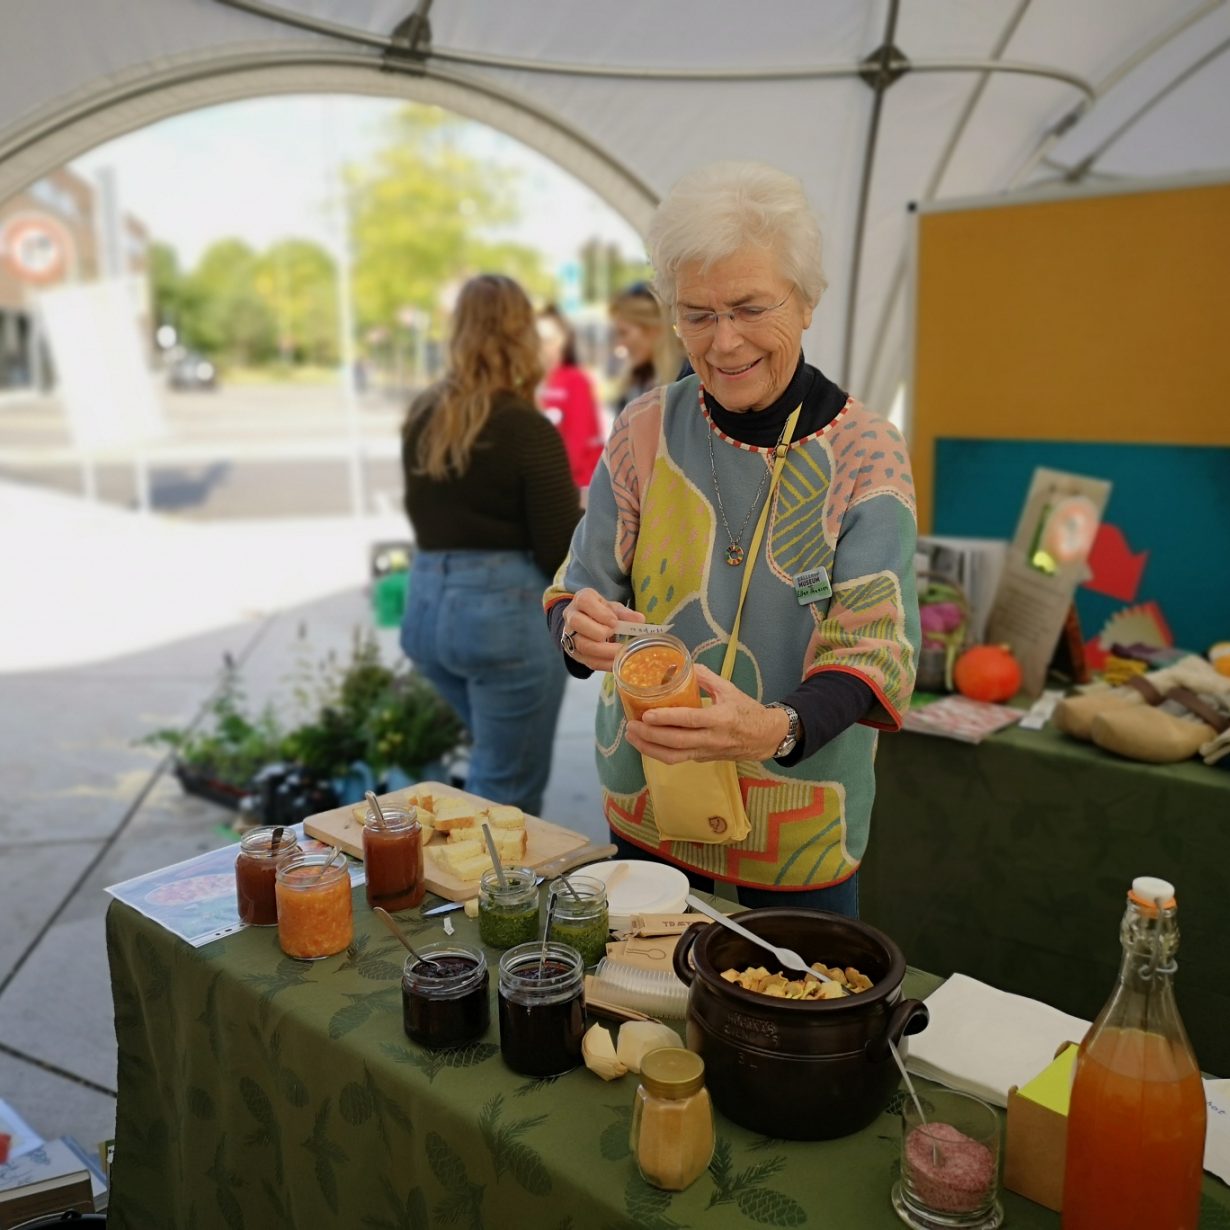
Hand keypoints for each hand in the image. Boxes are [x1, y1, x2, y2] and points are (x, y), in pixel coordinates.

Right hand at [559, 588, 643, 670]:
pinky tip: (618, 663)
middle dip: (598, 631)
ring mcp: (570, 636)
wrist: (587, 624)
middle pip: (577, 623)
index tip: (614, 622)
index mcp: (581, 600)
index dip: (599, 612)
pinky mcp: (576, 654)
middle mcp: (571, 616)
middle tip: (614, 634)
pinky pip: (588, 661)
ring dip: (603, 651)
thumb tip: (640, 620)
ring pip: (582, 645)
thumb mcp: (613, 608)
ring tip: (621, 652)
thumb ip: (625, 614)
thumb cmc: (601, 613)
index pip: (585, 601)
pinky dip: (605, 664)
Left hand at [626, 664, 789, 763]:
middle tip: (631, 725)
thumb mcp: (729, 689)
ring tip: (632, 736)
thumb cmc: (747, 710)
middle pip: (676, 742)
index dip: (666, 719)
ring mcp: (706, 752)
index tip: (646, 714)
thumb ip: (705, 677)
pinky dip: (658, 752)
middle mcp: (712, 739)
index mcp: (720, 719)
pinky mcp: (702, 759)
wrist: (765, 738)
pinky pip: (677, 758)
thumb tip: (682, 664)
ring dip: (649, 748)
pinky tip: (645, 742)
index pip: (689, 720)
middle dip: (650, 736)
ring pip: (674, 756)